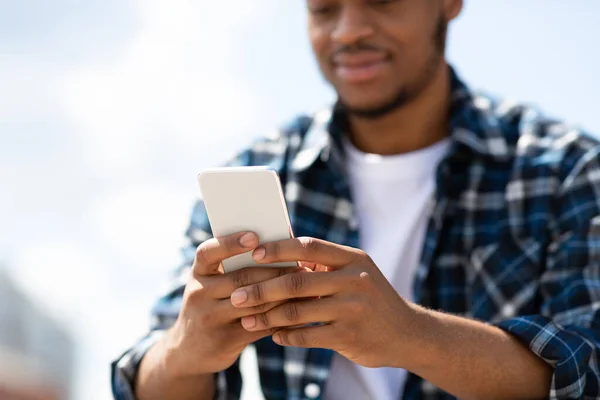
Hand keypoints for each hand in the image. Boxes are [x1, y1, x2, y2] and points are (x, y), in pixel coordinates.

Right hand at [164, 232, 306, 376]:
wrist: (189, 349)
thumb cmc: (212, 304)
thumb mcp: (212, 283)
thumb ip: (234, 267)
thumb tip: (278, 245)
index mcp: (198, 272)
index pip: (209, 252)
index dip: (230, 243)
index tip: (254, 237)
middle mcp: (199, 293)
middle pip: (241, 278)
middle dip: (275, 271)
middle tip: (302, 266)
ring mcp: (210, 318)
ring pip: (254, 302)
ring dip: (283, 294)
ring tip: (306, 287)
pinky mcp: (225, 339)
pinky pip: (259, 325)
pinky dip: (281, 317)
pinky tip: (299, 310)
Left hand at [229, 237, 417, 368]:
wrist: (407, 333)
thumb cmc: (372, 298)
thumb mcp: (356, 272)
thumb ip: (324, 264)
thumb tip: (278, 252)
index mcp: (352, 258)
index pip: (309, 246)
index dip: (278, 249)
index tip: (253, 254)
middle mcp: (354, 279)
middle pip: (296, 280)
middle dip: (261, 289)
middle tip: (236, 295)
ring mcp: (353, 308)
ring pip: (297, 311)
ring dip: (267, 316)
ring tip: (247, 319)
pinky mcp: (349, 336)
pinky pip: (307, 336)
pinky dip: (286, 336)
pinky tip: (274, 335)